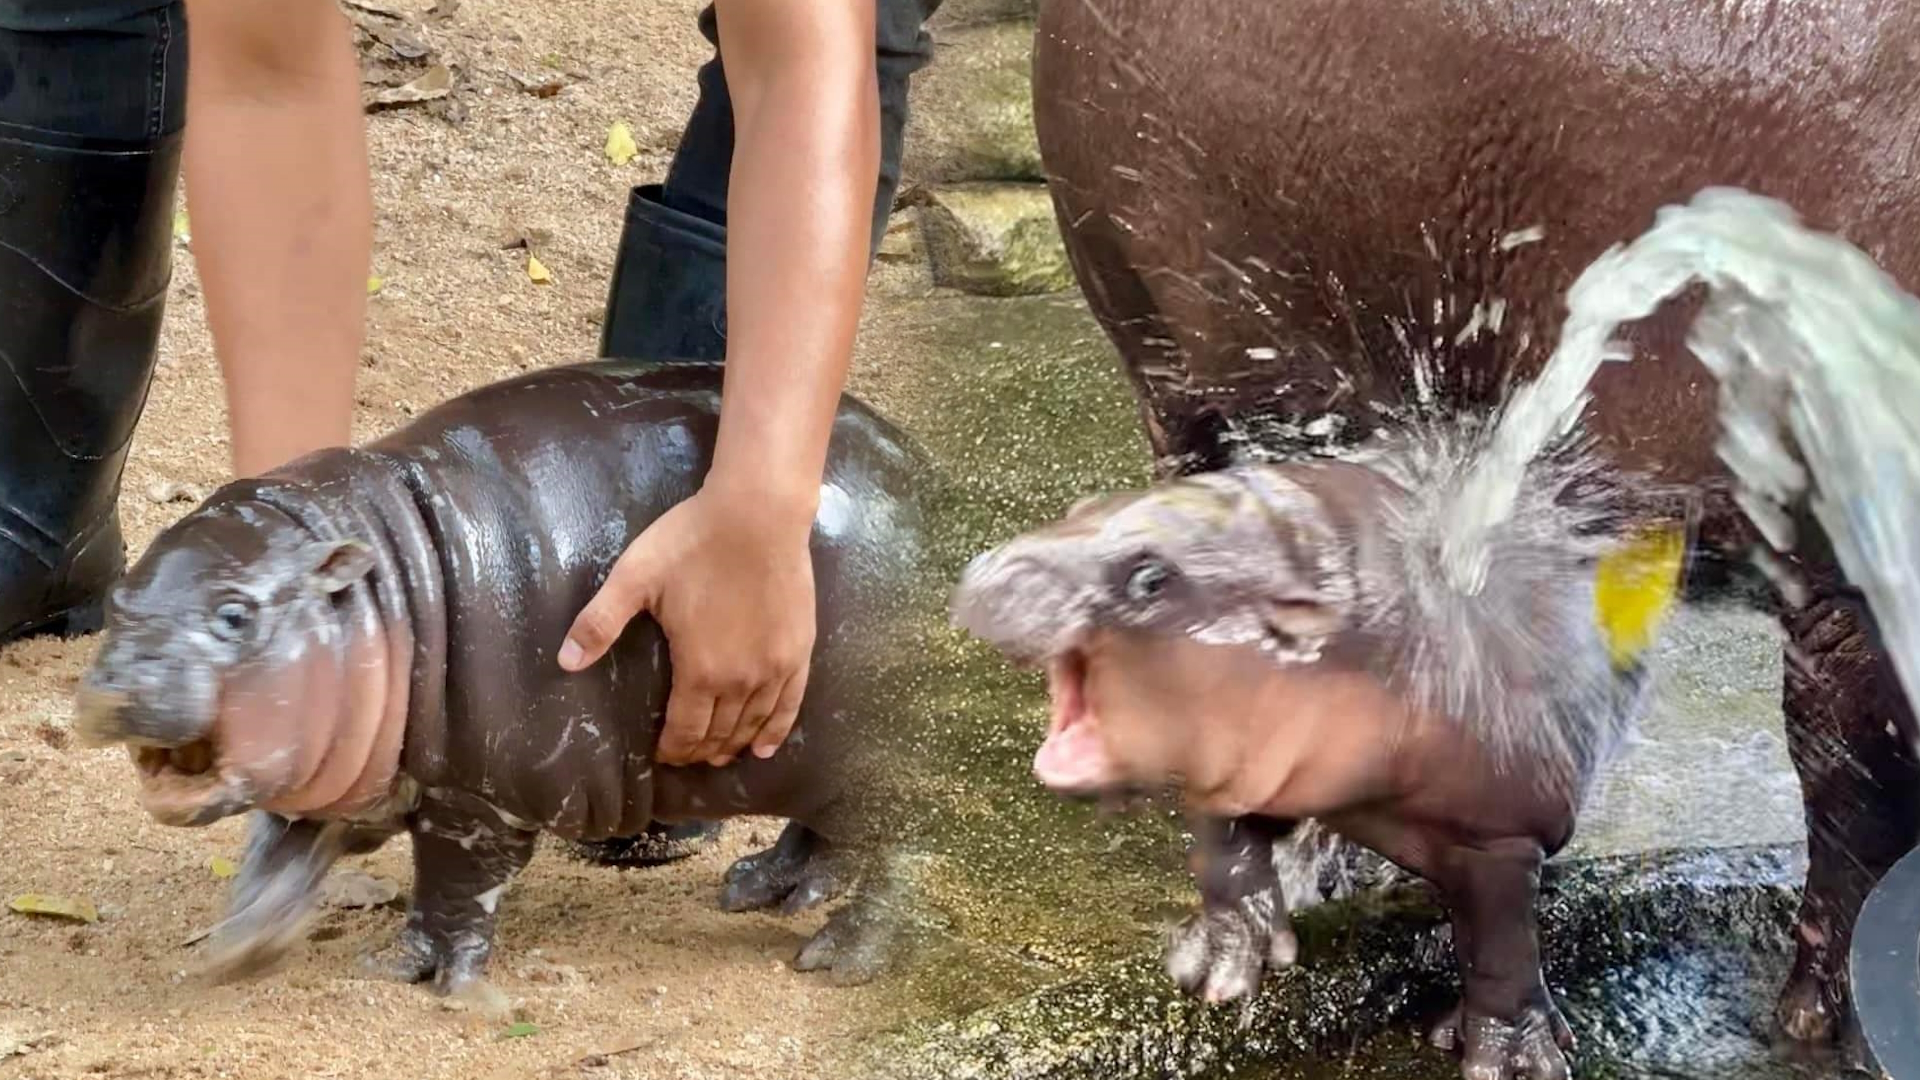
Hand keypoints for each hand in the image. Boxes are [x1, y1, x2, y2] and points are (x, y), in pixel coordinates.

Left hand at [557, 484, 815, 765]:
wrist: (759, 513)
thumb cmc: (694, 542)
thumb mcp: (635, 578)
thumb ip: (600, 622)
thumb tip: (564, 662)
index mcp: (700, 670)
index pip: (686, 729)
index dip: (673, 749)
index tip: (663, 756)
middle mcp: (741, 681)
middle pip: (720, 732)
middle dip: (700, 750)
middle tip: (688, 758)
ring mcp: (775, 668)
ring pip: (754, 723)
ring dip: (735, 744)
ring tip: (720, 756)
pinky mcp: (799, 650)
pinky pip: (790, 704)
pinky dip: (777, 730)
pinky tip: (766, 747)